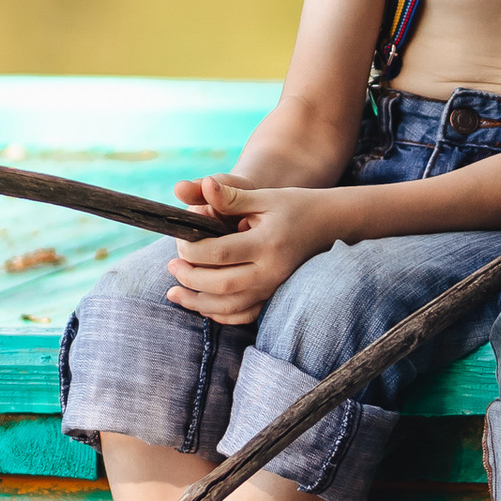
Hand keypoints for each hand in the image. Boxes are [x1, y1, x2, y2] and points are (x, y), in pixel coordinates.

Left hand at [164, 180, 338, 324]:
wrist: (329, 224)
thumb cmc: (294, 206)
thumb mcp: (264, 196)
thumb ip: (231, 197)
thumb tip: (204, 185)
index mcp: (266, 242)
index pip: (219, 254)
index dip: (191, 251)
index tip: (179, 242)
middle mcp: (271, 270)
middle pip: (221, 284)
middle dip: (190, 278)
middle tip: (171, 266)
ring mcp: (273, 287)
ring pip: (229, 306)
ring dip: (197, 302)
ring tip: (175, 292)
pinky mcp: (273, 295)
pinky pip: (243, 315)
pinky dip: (220, 315)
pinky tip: (201, 306)